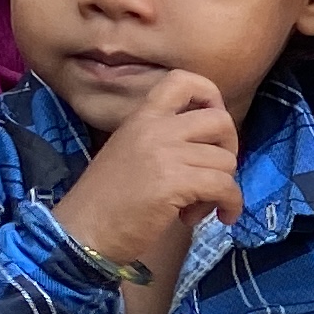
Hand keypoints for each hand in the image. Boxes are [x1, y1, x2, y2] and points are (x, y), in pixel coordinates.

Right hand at [52, 72, 240, 278]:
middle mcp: (155, 128)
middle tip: (212, 175)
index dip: (211, 97)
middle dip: (228, 150)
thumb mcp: (130, 152)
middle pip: (220, 121)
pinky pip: (224, 186)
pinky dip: (231, 204)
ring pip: (226, 160)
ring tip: (197, 206)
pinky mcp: (174, 183)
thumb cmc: (105, 201)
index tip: (212, 130)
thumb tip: (209, 146)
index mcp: (142, 117)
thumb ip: (163, 140)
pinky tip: (219, 217)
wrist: (81, 234)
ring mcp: (165, 154)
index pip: (183, 80)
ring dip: (222, 187)